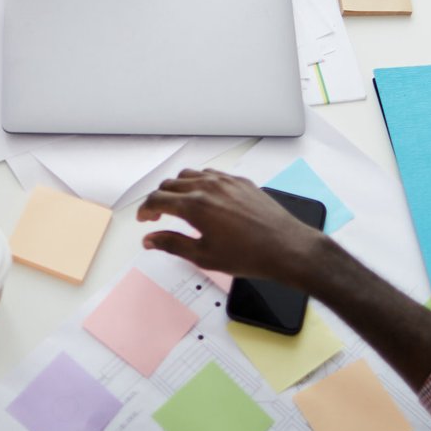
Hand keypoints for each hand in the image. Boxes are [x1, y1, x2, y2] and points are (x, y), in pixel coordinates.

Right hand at [138, 168, 323, 284]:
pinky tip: (204, 198)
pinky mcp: (240, 181)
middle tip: (158, 216)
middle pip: (170, 185)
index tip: (144, 219)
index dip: (145, 210)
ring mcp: (225, 181)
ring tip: (179, 205)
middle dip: (158, 199)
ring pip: (189, 175)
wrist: (286, 247)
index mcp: (194, 206)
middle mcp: (207, 187)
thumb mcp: (204, 256)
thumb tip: (150, 240)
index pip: (157, 200)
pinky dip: (199, 182)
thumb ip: (172, 244)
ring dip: (177, 188)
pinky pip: (211, 174)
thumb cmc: (249, 255)